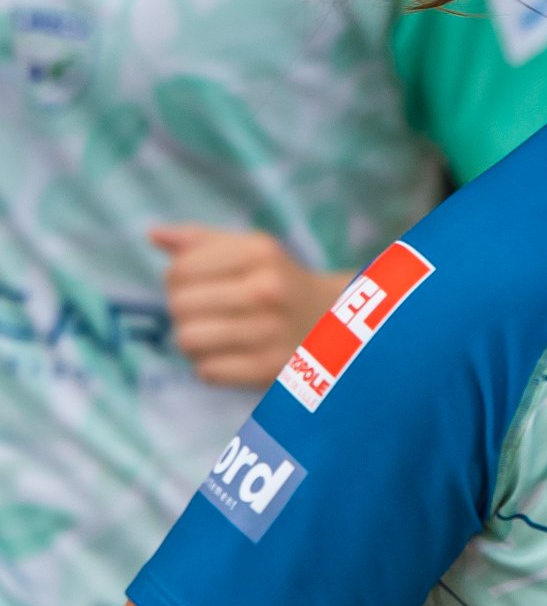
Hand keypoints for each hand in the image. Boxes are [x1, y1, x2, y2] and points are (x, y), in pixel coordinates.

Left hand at [150, 225, 348, 389]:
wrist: (333, 324)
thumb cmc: (280, 282)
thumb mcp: (252, 250)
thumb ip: (202, 240)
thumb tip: (154, 234)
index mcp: (260, 252)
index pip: (179, 270)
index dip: (178, 279)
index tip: (199, 284)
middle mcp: (267, 289)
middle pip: (180, 306)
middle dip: (184, 311)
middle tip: (207, 312)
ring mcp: (270, 331)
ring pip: (188, 340)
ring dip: (195, 340)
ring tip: (215, 334)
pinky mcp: (268, 369)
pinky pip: (206, 371)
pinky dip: (211, 366)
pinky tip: (231, 355)